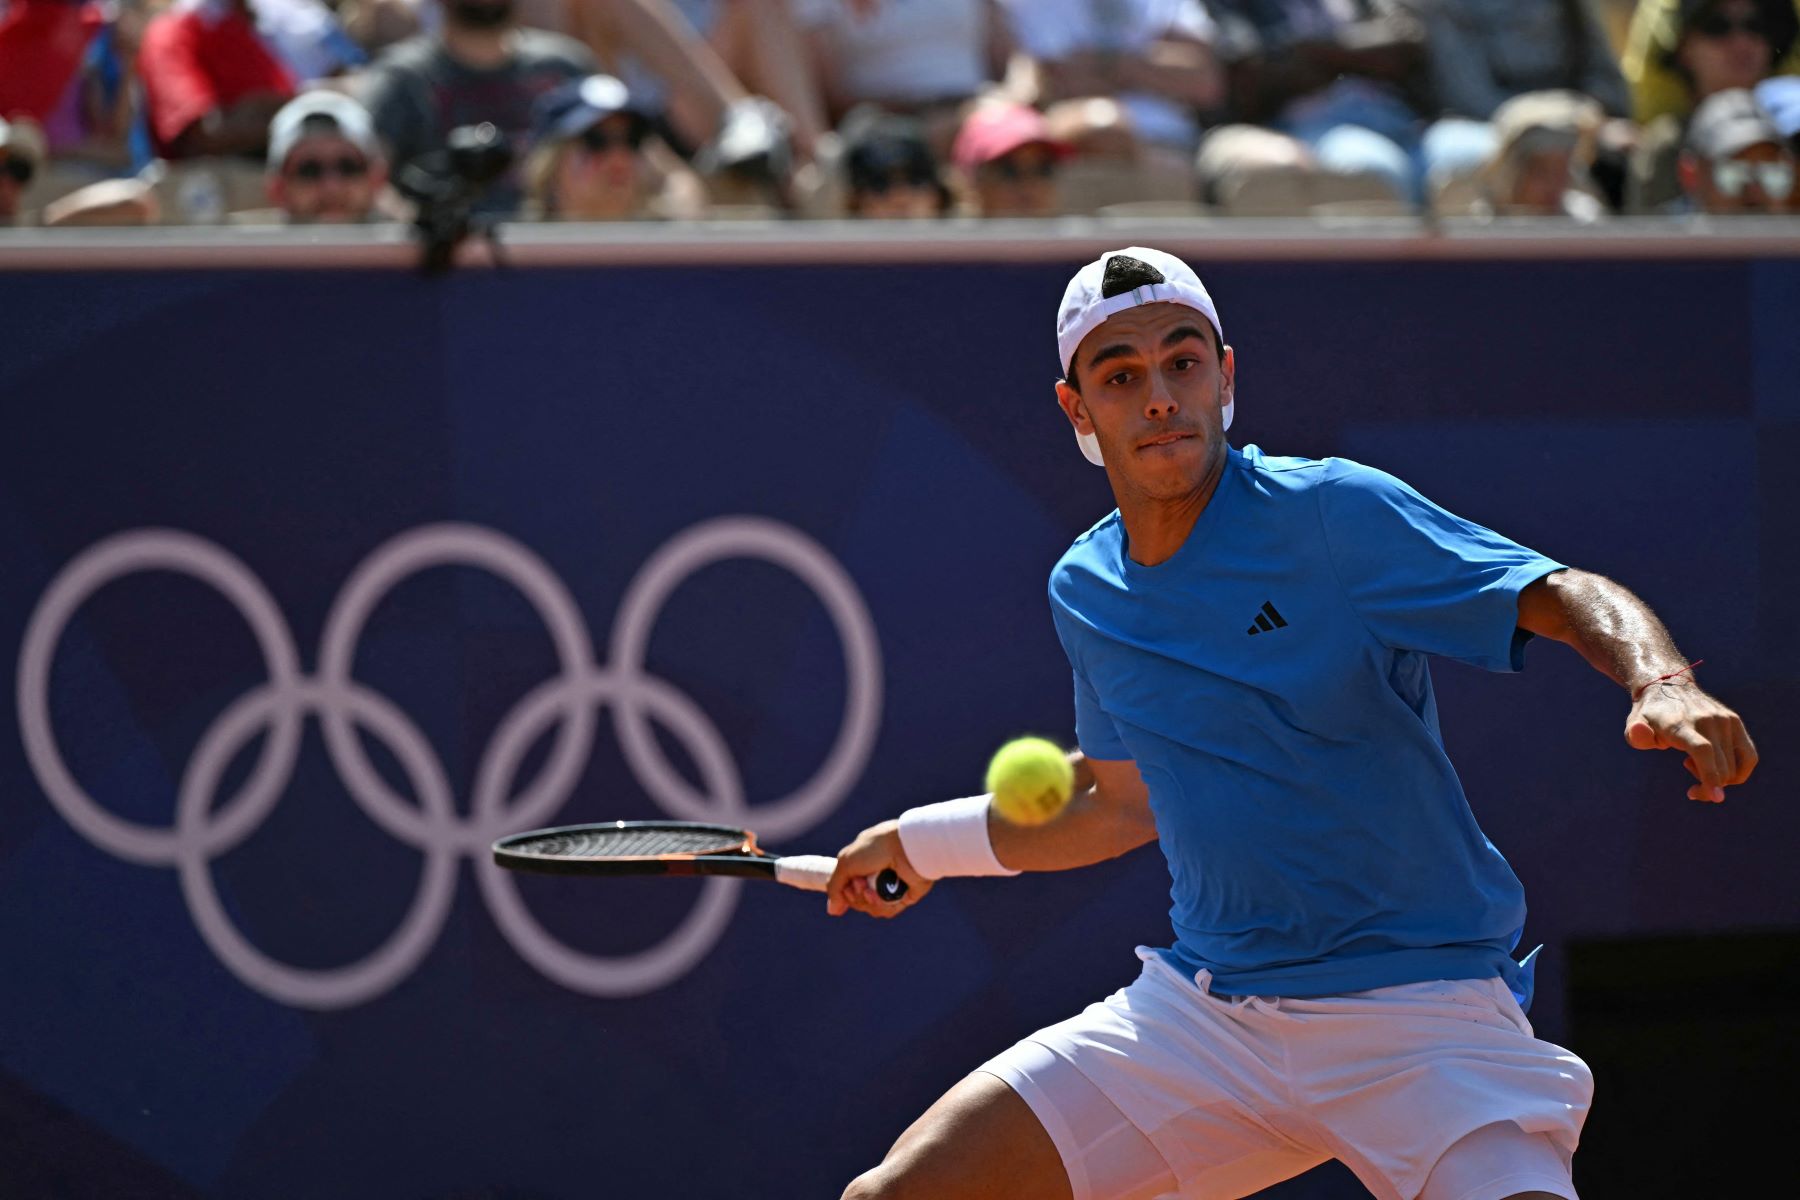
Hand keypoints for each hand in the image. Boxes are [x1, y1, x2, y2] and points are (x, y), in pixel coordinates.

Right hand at [825, 819, 932, 917]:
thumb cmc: (876, 848)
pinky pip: (886, 910)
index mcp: (863, 863)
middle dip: (854, 895)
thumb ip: (835, 886)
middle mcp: (876, 875)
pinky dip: (880, 906)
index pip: (848, 886)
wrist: (906, 847)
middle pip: (857, 899)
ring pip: (870, 907)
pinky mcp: (904, 896)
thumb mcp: (846, 862)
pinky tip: (879, 896)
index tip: (845, 887)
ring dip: (866, 901)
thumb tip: (833, 910)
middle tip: (860, 883)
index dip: (843, 891)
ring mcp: (890, 887)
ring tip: (869, 889)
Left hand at [1625, 680, 1757, 802]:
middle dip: (1709, 788)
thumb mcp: (1634, 725)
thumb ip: (1636, 735)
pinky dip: (1737, 773)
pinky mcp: (1736, 722)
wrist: (1668, 686)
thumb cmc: (1650, 715)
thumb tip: (1639, 733)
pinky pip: (1749, 757)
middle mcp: (1707, 721)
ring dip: (1719, 779)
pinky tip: (1718, 768)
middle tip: (1692, 791)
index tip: (1716, 797)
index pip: (1702, 751)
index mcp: (1680, 724)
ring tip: (1698, 767)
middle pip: (1720, 767)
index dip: (1709, 775)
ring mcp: (1724, 720)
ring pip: (1735, 766)